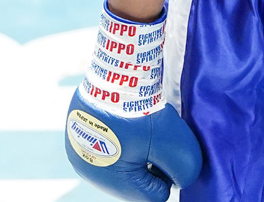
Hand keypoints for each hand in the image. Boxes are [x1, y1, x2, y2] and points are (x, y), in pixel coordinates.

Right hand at [66, 92, 201, 200]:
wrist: (116, 74)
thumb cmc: (144, 114)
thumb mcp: (176, 145)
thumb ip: (185, 169)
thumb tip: (182, 179)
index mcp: (113, 183)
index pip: (154, 195)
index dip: (169, 173)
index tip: (167, 148)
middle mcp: (91, 173)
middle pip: (136, 180)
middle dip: (151, 162)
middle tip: (156, 136)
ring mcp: (80, 154)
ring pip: (122, 162)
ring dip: (137, 149)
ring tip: (141, 125)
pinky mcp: (78, 135)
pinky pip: (106, 145)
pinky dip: (121, 137)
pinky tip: (127, 120)